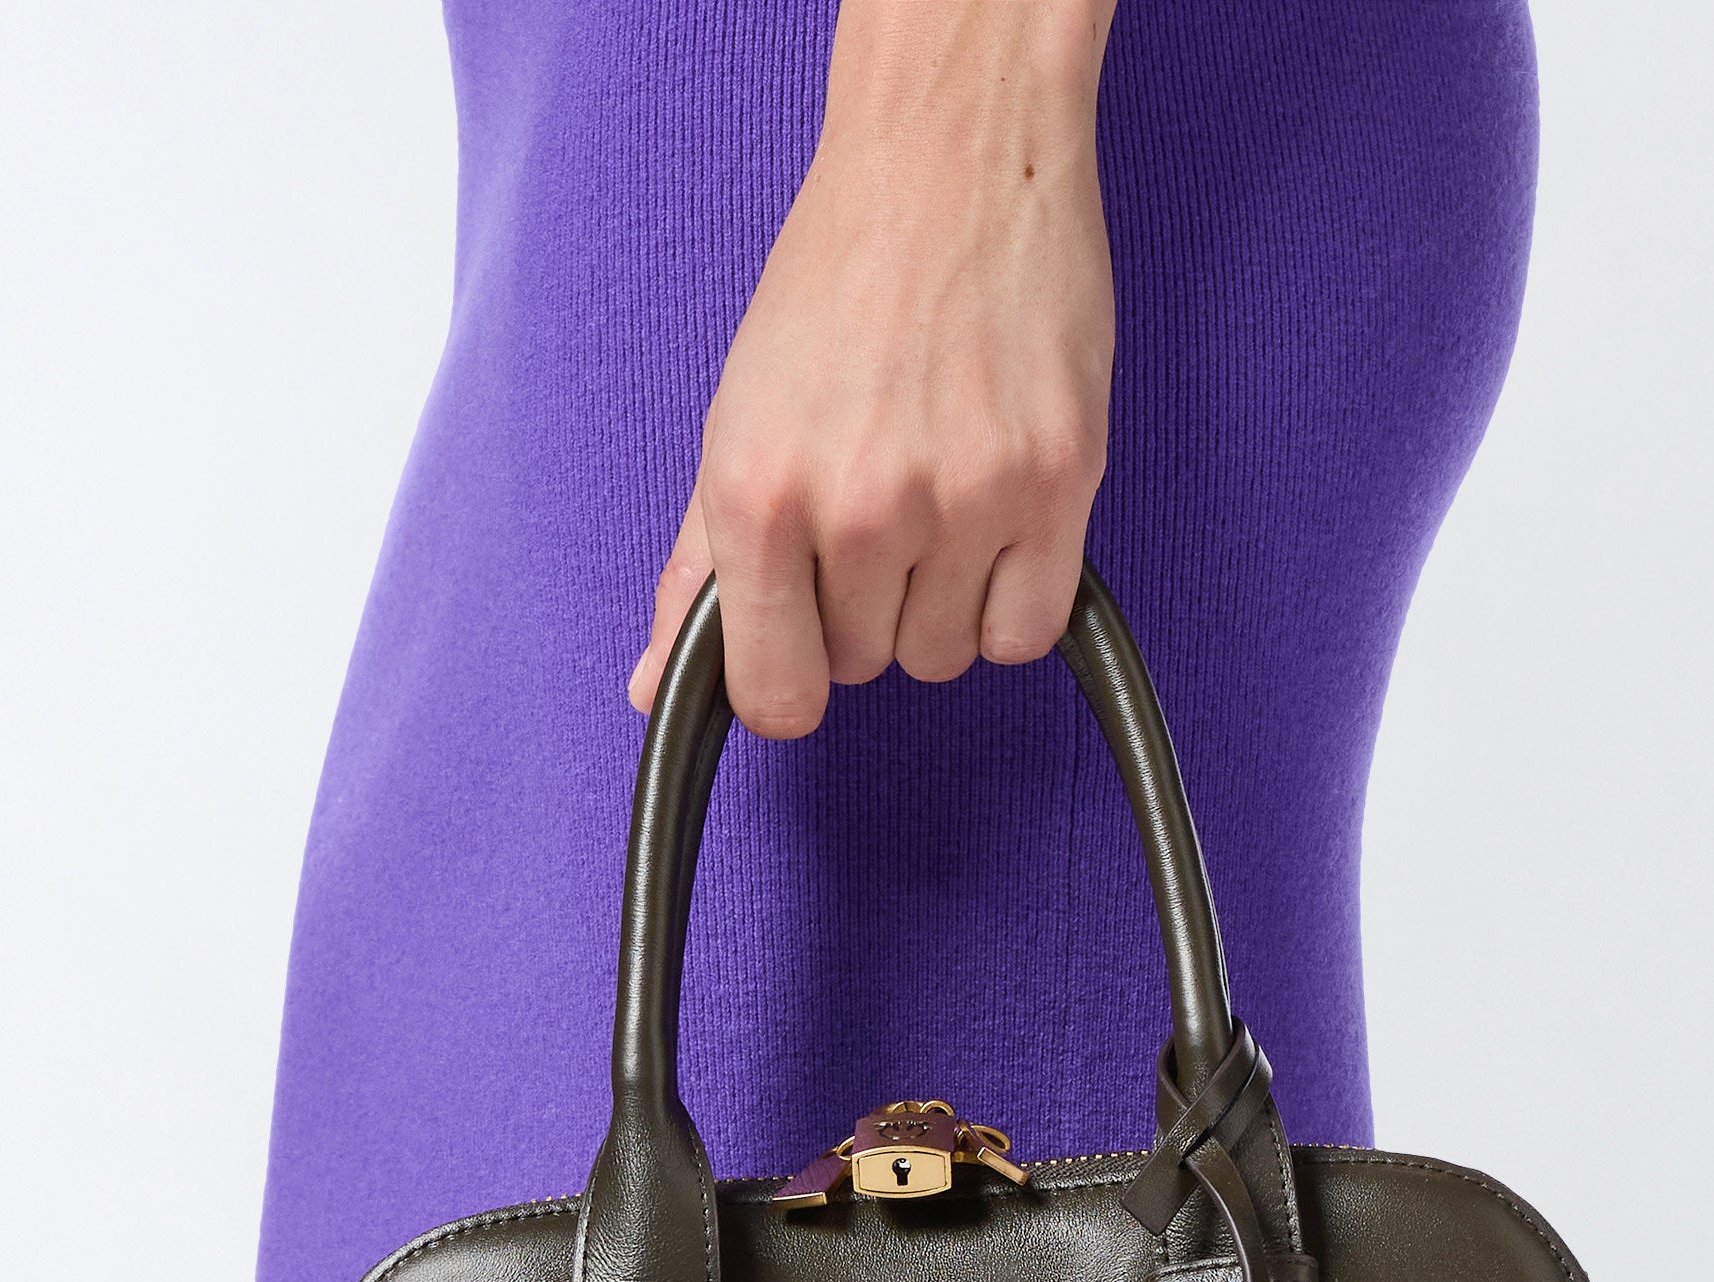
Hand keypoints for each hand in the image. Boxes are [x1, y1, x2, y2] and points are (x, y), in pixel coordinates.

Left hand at [629, 0, 1116, 737]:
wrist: (951, 155)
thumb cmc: (843, 275)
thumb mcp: (738, 418)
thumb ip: (698, 569)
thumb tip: (657, 689)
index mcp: (761, 489)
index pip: (776, 695)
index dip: (789, 680)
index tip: (804, 643)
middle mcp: (862, 502)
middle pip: (866, 666)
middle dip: (866, 607)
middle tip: (878, 500)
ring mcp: (966, 497)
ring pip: (944, 654)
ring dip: (941, 599)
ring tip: (938, 491)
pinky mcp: (1057, 483)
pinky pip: (1025, 630)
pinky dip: (1011, 599)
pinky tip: (993, 519)